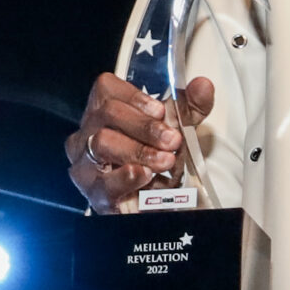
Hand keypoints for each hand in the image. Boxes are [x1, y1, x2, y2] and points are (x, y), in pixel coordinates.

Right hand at [66, 73, 215, 214]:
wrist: (148, 203)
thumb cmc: (152, 160)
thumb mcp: (172, 130)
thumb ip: (187, 108)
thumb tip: (203, 86)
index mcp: (103, 112)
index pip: (106, 88)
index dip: (134, 97)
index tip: (160, 111)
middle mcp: (89, 133)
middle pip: (108, 113)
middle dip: (145, 126)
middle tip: (172, 140)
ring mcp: (86, 163)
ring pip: (102, 142)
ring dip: (139, 150)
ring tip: (165, 161)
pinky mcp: (94, 193)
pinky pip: (104, 182)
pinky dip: (126, 177)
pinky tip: (144, 175)